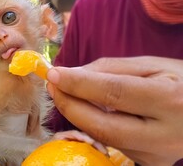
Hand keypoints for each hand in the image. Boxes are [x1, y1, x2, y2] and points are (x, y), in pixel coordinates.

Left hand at [46, 56, 182, 164]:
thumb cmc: (180, 82)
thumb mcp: (151, 66)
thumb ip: (109, 69)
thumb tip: (70, 75)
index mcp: (169, 101)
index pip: (113, 92)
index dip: (78, 84)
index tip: (54, 74)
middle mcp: (163, 135)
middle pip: (101, 125)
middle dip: (69, 105)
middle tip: (53, 86)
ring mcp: (155, 155)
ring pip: (102, 136)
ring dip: (79, 114)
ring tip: (70, 93)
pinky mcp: (148, 163)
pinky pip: (111, 142)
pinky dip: (94, 125)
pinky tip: (91, 110)